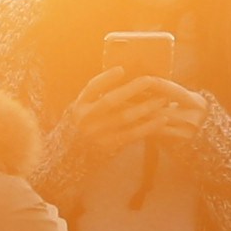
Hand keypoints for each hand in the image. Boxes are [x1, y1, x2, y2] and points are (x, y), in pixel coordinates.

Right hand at [62, 69, 208, 163]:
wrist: (68, 161)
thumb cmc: (79, 132)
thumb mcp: (79, 113)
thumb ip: (93, 101)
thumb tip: (120, 82)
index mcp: (78, 107)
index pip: (92, 88)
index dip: (107, 78)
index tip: (122, 69)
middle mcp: (86, 119)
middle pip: (111, 100)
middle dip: (132, 89)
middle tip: (150, 80)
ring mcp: (97, 134)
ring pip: (124, 117)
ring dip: (145, 107)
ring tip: (162, 100)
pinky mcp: (108, 147)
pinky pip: (132, 135)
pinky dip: (148, 127)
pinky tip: (161, 121)